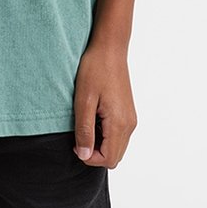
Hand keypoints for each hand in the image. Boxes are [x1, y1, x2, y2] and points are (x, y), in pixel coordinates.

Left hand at [72, 39, 136, 167]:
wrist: (109, 48)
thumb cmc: (95, 69)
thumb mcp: (83, 100)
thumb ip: (85, 130)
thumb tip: (84, 155)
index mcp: (120, 123)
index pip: (108, 159)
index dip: (89, 156)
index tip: (76, 140)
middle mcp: (129, 124)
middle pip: (114, 157)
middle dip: (95, 152)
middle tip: (79, 134)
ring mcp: (130, 118)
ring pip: (117, 147)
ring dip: (100, 143)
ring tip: (87, 122)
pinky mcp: (128, 112)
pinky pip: (119, 135)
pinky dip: (106, 134)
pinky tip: (94, 116)